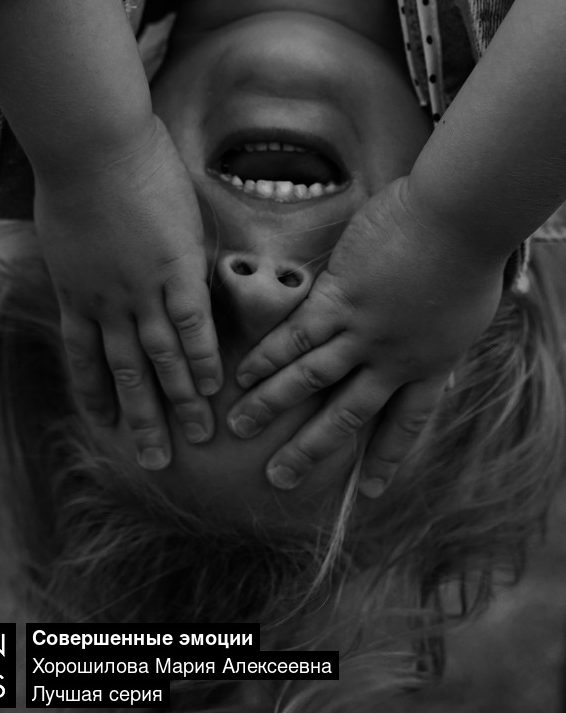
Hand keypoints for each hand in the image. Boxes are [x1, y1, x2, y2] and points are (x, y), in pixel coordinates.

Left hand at [34, 115, 221, 468]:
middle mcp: (105, 303)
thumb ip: (81, 248)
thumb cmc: (71, 170)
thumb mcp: (67, 223)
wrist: (89, 147)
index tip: (106, 423)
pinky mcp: (176, 268)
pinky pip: (193, 325)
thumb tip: (84, 248)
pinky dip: (203, 358)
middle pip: (123, 373)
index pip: (84, 357)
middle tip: (156, 460)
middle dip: (140, 419)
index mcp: (75, 292)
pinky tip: (218, 385)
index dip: (96, 393)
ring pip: (161, 360)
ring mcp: (140, 289)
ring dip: (178, 402)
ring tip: (196, 437)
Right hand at [227, 177, 505, 493]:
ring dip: (272, 403)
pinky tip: (243, 370)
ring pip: (311, 378)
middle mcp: (394, 360)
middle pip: (346, 415)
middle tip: (279, 477)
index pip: (406, 422)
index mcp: (432, 365)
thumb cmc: (472, 253)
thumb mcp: (466, 312)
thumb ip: (441, 336)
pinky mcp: (340, 298)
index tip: (370, 491)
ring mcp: (364, 332)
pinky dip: (268, 355)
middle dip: (309, 449)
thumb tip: (434, 345)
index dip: (387, 456)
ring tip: (240, 425)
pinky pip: (297, 335)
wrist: (457, 221)